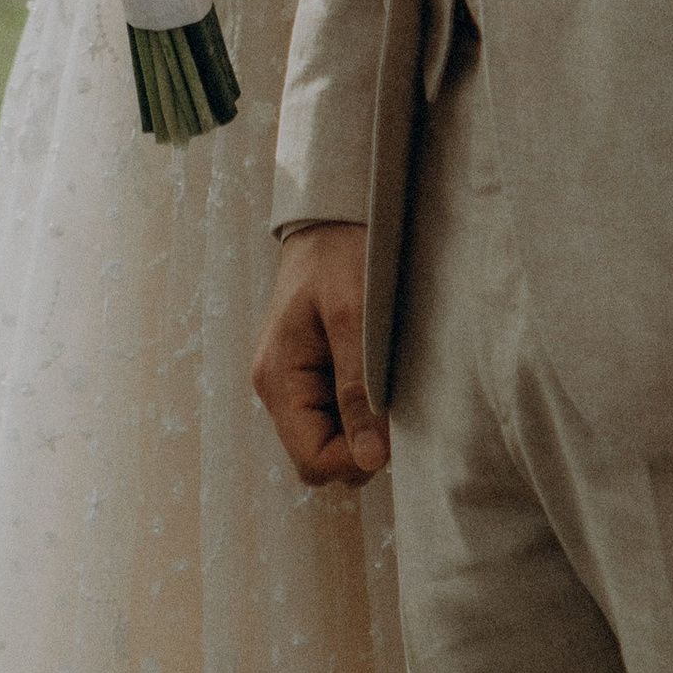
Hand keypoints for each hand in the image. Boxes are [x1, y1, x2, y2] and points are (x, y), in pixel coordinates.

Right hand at [252, 222, 386, 486]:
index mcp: (278, 379)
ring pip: (329, 437)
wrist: (333, 213)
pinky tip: (378, 374)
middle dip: (359, 446)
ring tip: (387, 385)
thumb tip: (371, 459)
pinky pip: (334, 411)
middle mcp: (278, 388)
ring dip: (362, 426)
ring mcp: (294, 380)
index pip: (312, 460)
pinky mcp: (311, 370)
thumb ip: (357, 389)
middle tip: (394, 410)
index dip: (354, 459)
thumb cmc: (341, 254)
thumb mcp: (353, 317)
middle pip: (318, 456)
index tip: (392, 434)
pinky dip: (360, 406)